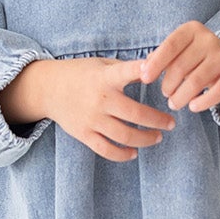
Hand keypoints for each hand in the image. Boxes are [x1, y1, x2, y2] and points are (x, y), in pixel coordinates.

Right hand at [45, 56, 177, 162]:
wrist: (48, 88)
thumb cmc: (81, 74)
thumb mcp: (103, 64)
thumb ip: (128, 68)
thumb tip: (158, 64)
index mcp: (105, 77)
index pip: (127, 71)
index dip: (143, 70)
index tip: (157, 71)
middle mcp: (100, 99)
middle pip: (135, 114)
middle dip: (157, 121)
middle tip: (171, 123)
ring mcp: (91, 119)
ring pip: (124, 136)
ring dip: (145, 139)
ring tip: (157, 137)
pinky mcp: (84, 134)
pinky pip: (106, 149)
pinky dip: (122, 154)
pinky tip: (133, 152)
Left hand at [137, 21, 219, 111]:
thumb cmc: (197, 57)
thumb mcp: (180, 50)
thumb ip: (161, 56)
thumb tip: (143, 69)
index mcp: (192, 30)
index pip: (170, 45)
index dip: (156, 63)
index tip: (144, 79)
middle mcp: (209, 40)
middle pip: (180, 67)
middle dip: (168, 85)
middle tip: (165, 94)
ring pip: (195, 82)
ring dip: (180, 97)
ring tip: (174, 103)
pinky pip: (215, 94)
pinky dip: (201, 103)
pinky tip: (193, 107)